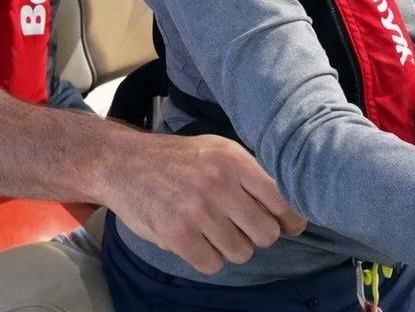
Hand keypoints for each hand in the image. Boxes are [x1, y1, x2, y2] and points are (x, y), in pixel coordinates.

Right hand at [100, 131, 306, 274]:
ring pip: (241, 252)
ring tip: (213, 230)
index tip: (290, 226)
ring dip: (230, 247)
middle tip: (241, 227)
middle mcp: (219, 183)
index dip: (291, 219)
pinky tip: (196, 240)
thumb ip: (252, 173)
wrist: (123, 163)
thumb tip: (290, 207)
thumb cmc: (177, 159)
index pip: (282, 199)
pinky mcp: (177, 234)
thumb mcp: (219, 149)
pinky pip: (213, 265)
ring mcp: (197, 210)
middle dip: (257, 235)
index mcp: (234, 159)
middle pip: (266, 233)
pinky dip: (207, 258)